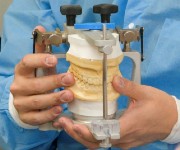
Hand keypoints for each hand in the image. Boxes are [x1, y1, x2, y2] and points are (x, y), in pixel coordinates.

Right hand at [10, 26, 74, 125]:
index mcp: (22, 71)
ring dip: (54, 98)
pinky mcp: (26, 116)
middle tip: (70, 79)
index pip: (27, 63)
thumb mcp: (39, 64)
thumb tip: (41, 28)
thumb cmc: (35, 79)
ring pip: (37, 101)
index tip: (54, 59)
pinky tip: (59, 110)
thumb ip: (41, 48)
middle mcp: (19, 86)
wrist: (25, 99)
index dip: (39, 60)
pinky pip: (37, 117)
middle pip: (35, 84)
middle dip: (54, 82)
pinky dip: (49, 114)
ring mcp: (21, 103)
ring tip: (69, 95)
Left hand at [53, 76, 177, 148]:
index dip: (88, 132)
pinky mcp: (124, 139)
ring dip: (81, 136)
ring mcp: (123, 141)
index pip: (104, 134)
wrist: (172, 120)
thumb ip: (128, 87)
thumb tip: (113, 79)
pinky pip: (103, 141)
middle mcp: (123, 138)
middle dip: (78, 134)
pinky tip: (82, 127)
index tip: (74, 125)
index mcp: (128, 127)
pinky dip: (90, 136)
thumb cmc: (160, 107)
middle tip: (62, 122)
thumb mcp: (145, 93)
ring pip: (98, 144)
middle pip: (96, 142)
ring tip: (67, 124)